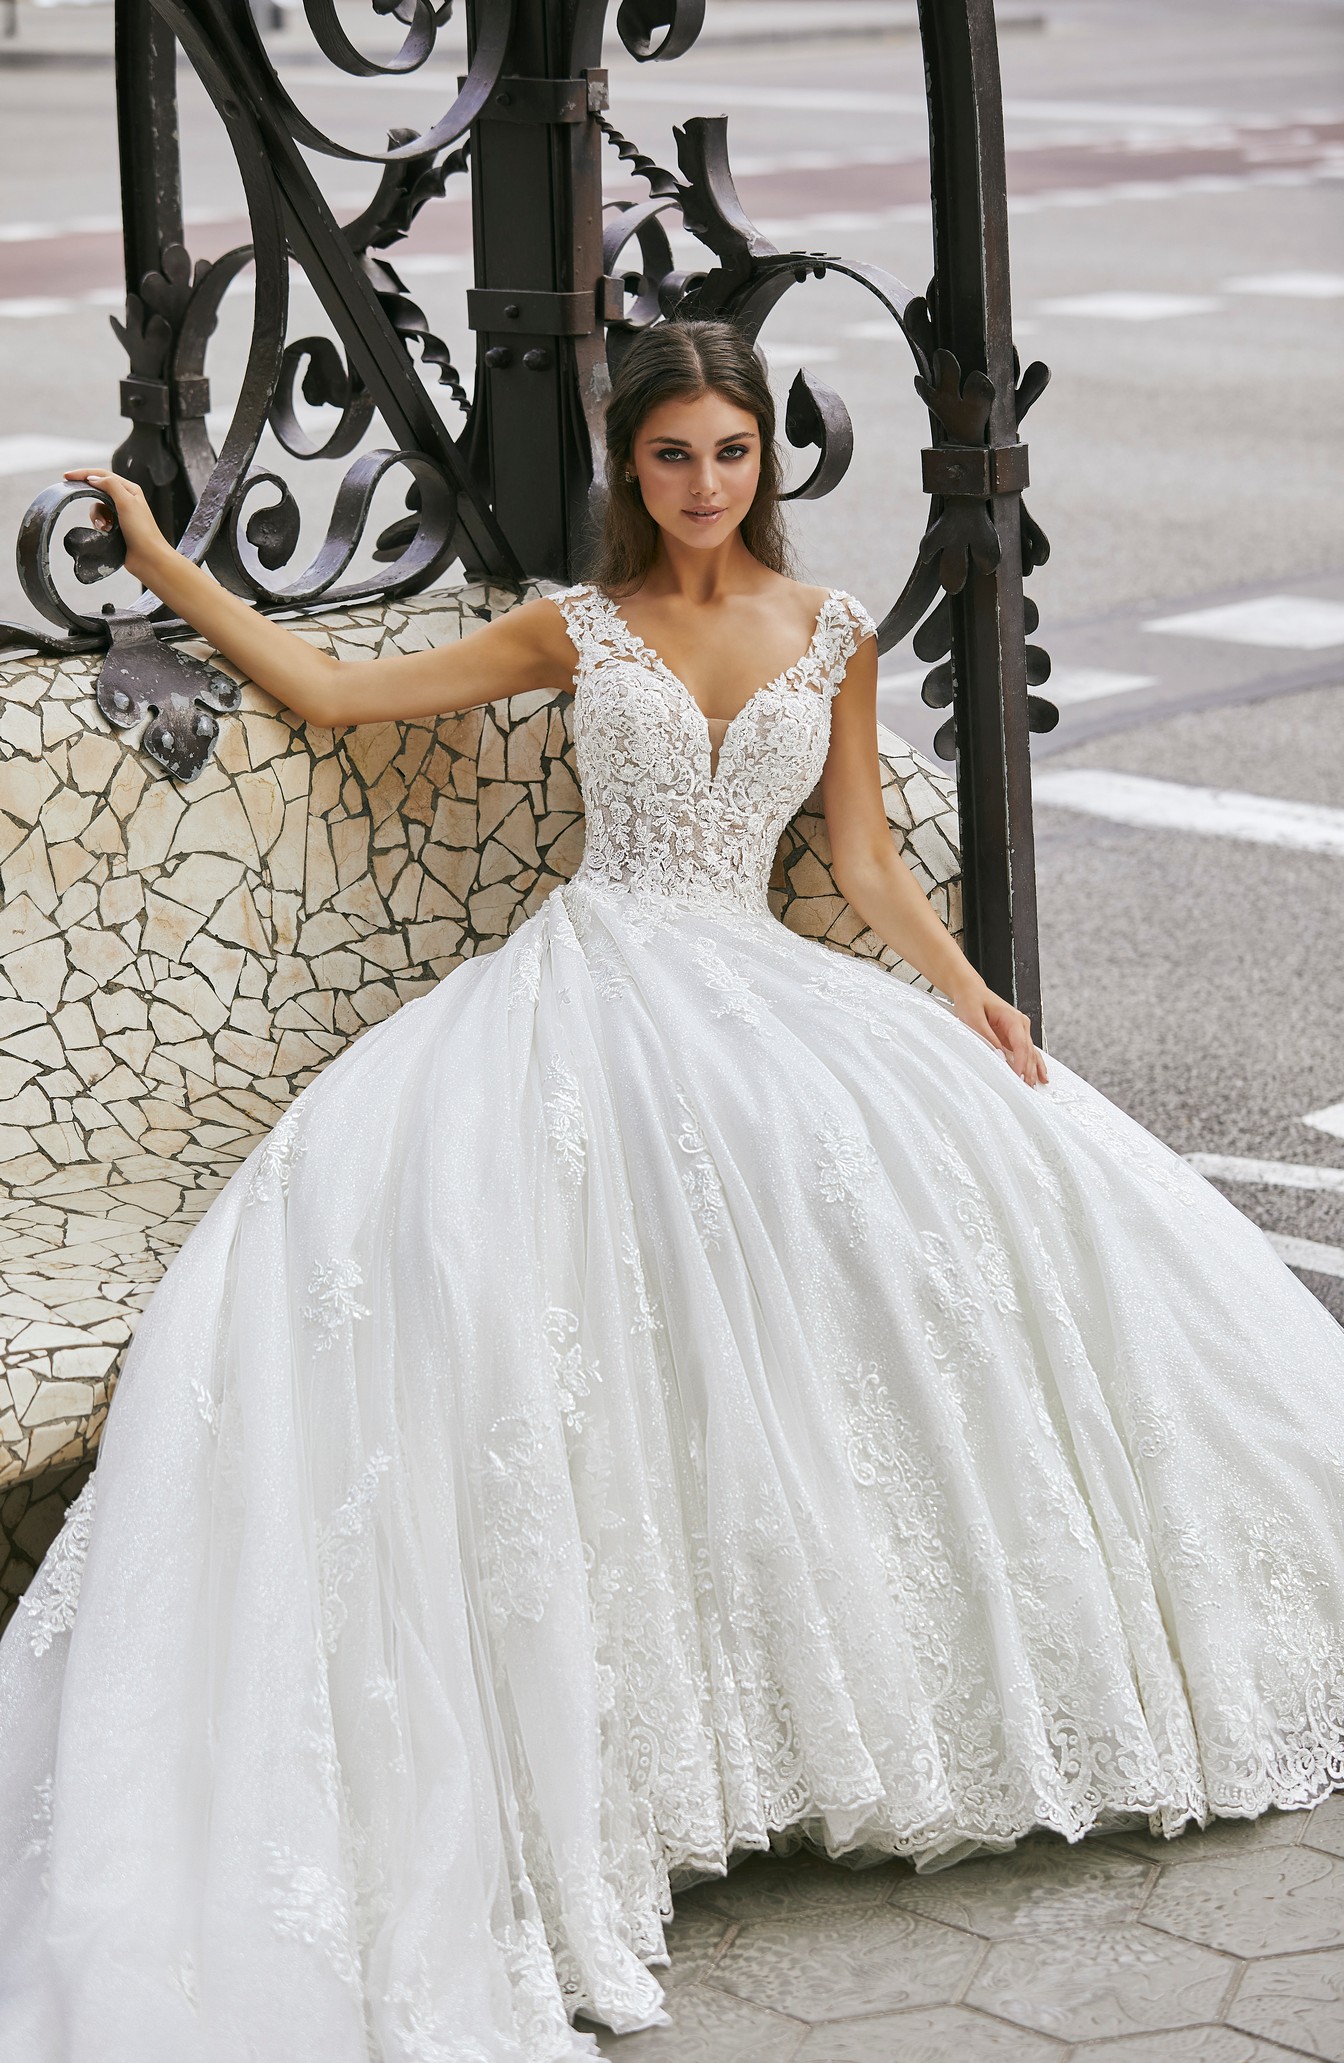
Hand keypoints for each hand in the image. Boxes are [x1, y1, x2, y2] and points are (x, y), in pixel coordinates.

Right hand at [62, 467, 169, 581]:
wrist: (149, 558)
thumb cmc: (142, 530)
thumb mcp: (126, 502)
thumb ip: (110, 485)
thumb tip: (92, 478)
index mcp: (129, 490)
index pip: (103, 475)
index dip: (84, 473)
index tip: (67, 476)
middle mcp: (125, 499)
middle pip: (98, 490)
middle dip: (89, 496)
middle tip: (72, 493)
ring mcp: (120, 514)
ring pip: (97, 508)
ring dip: (97, 516)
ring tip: (105, 527)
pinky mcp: (115, 528)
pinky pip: (99, 521)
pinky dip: (99, 525)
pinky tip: (105, 532)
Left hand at [952, 980, 1048, 1085]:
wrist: (970, 990)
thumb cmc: (972, 1000)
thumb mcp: (974, 1018)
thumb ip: (987, 1037)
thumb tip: (998, 1055)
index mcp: (1013, 1018)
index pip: (1021, 1044)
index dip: (1021, 1063)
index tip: (1019, 1076)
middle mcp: (1020, 1024)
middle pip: (1028, 1051)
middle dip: (1028, 1071)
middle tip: (1026, 1088)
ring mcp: (1019, 1030)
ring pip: (1030, 1053)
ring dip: (1032, 1070)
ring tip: (1034, 1086)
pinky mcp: (1014, 1035)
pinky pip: (1026, 1052)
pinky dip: (1033, 1064)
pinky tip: (1040, 1076)